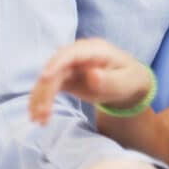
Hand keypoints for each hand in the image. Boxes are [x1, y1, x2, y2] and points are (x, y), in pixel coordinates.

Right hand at [30, 38, 148, 124]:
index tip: (45, 78)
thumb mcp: (124, 82)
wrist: (128, 84)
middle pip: (55, 68)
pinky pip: (48, 87)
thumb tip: (92, 74)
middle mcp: (78, 54)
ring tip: (40, 119)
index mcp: (95, 49)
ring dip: (41, 98)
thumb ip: (109, 79)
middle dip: (45, 89)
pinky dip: (42, 100)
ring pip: (48, 79)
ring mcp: (70, 65)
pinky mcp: (64, 77)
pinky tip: (40, 116)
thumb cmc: (128, 80)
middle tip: (42, 112)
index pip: (72, 53)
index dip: (56, 63)